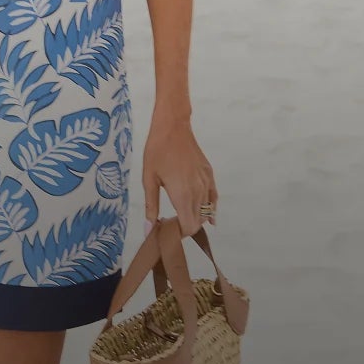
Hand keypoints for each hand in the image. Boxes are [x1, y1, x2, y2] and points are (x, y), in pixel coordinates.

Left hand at [141, 114, 217, 236]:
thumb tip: (149, 230)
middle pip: (198, 221)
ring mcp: (206, 183)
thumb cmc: (156, 153)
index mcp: (182, 195)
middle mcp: (198, 192)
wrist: (173, 128)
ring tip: (181, 217)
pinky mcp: (210, 175)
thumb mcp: (149, 180)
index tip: (168, 234)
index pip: (189, 226)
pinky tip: (209, 216)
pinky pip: (213, 198)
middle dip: (186, 228)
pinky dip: (210, 209)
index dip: (180, 234)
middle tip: (171, 226)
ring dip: (196, 218)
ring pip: (207, 211)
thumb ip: (151, 207)